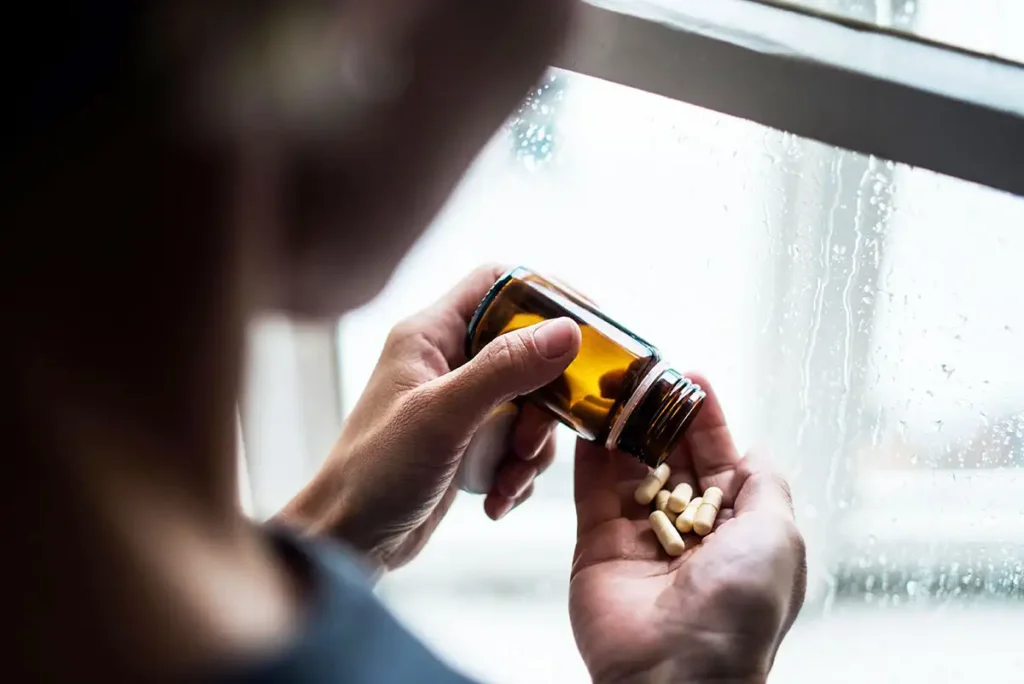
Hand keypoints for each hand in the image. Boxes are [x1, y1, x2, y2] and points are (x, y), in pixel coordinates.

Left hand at [278, 265, 580, 570]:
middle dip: (544, 401)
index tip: (587, 328)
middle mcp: (446, 361)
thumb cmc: (374, 473)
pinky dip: (517, 472)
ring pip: (529, 405)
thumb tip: (567, 331)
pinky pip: (516, 445)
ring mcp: (459, 405)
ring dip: (532, 447)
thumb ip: (504, 369)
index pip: (498, 284)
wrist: (345, 542)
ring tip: (507, 479)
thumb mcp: (443, 416)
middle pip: (527, 352)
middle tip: (532, 438)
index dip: (545, 294)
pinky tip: (496, 499)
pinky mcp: (467, 445)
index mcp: (430, 335)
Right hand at [570, 376, 805, 683]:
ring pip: (630, 466)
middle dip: (660, 414)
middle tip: (643, 372)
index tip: (688, 375)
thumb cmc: (739, 609)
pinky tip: (588, 418)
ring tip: (613, 384)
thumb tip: (755, 448)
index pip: (720, 457)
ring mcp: (640, 535)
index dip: (705, 416)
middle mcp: (688, 528)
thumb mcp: (778, 537)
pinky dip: (589, 454)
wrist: (674, 673)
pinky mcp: (598, 544)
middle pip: (672, 455)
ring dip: (623, 426)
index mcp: (737, 527)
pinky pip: (592, 490)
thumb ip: (764, 486)